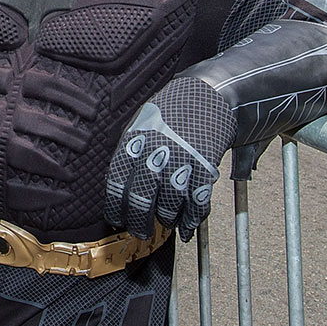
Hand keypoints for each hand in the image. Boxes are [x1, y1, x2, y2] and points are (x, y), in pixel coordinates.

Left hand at [104, 78, 236, 242]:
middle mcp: (155, 154)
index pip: (117, 183)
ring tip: (165, 222)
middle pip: (141, 200)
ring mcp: (181, 163)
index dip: (116, 206)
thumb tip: (120, 185)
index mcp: (134, 141)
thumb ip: (131, 151)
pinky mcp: (205, 169)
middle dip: (139, 222)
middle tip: (140, 231)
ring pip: (169, 205)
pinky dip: (191, 220)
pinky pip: (196, 204)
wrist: (210, 94)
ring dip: (166, 220)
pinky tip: (186, 228)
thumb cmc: (171, 110)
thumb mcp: (141, 122)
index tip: (117, 218)